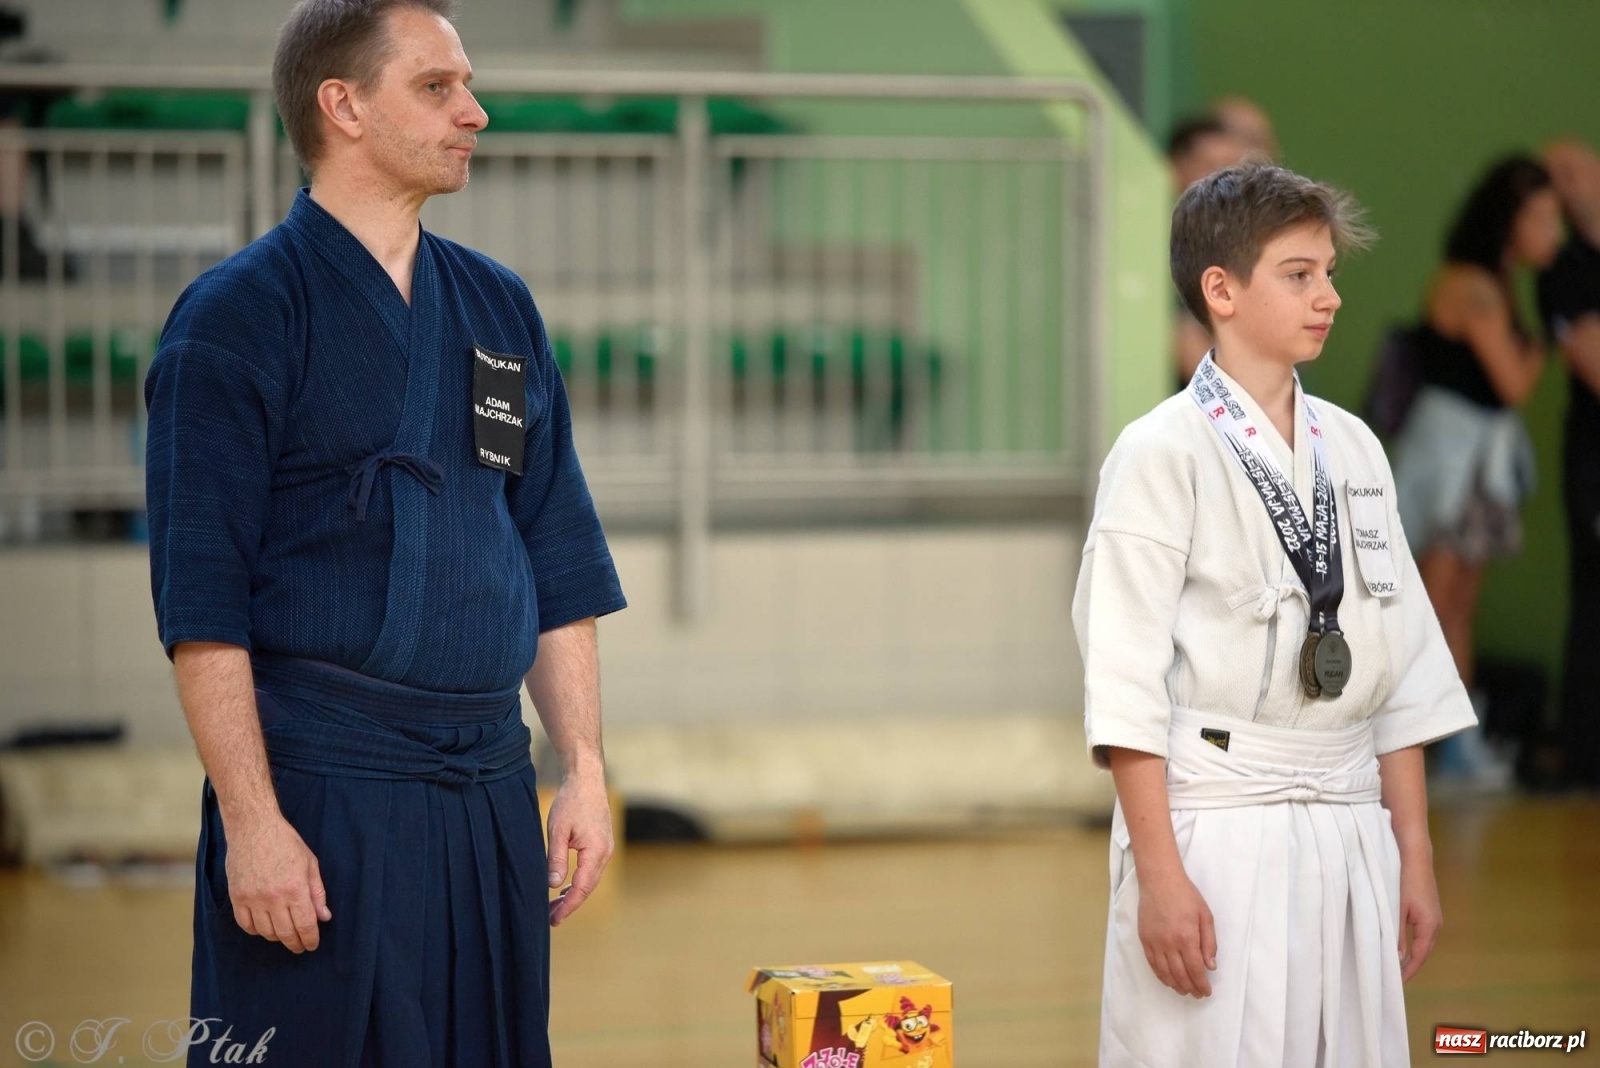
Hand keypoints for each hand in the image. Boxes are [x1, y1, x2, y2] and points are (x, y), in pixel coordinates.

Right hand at [223, 812, 331, 952]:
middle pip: (285, 933)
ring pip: (266, 932)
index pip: (305, 925)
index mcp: (295, 888)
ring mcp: (252, 899)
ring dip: (277, 937)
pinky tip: (264, 927)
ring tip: (284, 935)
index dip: (310, 939)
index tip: (312, 945)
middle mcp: (273, 897)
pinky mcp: (236, 897)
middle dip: (295, 943)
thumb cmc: (285, 842)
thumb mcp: (310, 863)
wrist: (253, 828)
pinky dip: (256, 930)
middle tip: (300, 946)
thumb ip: (317, 892)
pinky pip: (246, 924)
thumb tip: (324, 916)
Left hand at [545, 769, 613, 926]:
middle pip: (588, 888)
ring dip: (574, 894)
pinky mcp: (602, 843)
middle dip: (570, 904)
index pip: (582, 888)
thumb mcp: (558, 831)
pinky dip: (579, 881)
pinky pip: (591, 870)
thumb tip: (553, 886)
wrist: (586, 779)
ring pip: (590, 880)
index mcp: (596, 852)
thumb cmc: (571, 802)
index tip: (554, 920)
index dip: (568, 906)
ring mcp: (606, 848)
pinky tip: (566, 886)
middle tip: (550, 918)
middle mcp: (605, 853)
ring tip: (554, 906)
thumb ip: (556, 859)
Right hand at [1137, 866, 1216, 997]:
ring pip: (1165, 973)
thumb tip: (1210, 966)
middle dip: (1191, 988)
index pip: (1196, 970)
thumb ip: (1209, 943)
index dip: (1202, 984)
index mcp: (1187, 937)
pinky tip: (1168, 980)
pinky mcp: (1144, 939)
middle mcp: (1169, 943)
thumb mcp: (1205, 916)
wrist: (1159, 881)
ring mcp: (1155, 942)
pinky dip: (1161, 976)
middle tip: (1198, 994)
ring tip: (1184, 991)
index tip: (1206, 991)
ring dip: (1176, 985)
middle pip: (1180, 975)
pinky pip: (1152, 964)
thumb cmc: (1186, 895)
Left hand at [1398, 858, 1442, 980]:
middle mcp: (1437, 925)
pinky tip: (1404, 948)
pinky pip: (1424, 935)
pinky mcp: (1432, 912)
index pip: (1419, 956)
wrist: (1416, 858)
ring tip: (1398, 968)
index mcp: (1429, 926)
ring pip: (1424, 944)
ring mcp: (1436, 919)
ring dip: (1414, 956)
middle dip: (1411, 967)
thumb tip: (1397, 957)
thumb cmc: (1404, 882)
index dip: (1409, 971)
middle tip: (1395, 979)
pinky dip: (1415, 945)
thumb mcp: (1396, 909)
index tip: (1398, 983)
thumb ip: (1396, 934)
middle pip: (1424, 953)